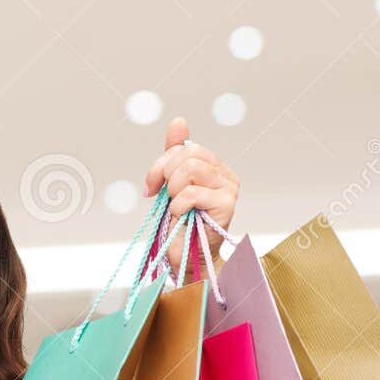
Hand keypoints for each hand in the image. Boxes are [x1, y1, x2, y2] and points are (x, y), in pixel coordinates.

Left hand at [141, 116, 239, 260]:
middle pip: (189, 154)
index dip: (162, 163)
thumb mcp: (170, 184)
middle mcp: (225, 174)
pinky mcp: (227, 204)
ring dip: (173, 190)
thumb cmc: (180, 224)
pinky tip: (181, 215)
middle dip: (165, 174)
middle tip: (160, 196)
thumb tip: (179, 121)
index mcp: (213, 166)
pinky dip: (179, 205)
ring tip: (175, 206)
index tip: (150, 186)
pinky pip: (193, 192)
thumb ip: (174, 154)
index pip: (186, 148)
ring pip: (191, 169)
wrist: (187, 258)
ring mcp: (229, 188)